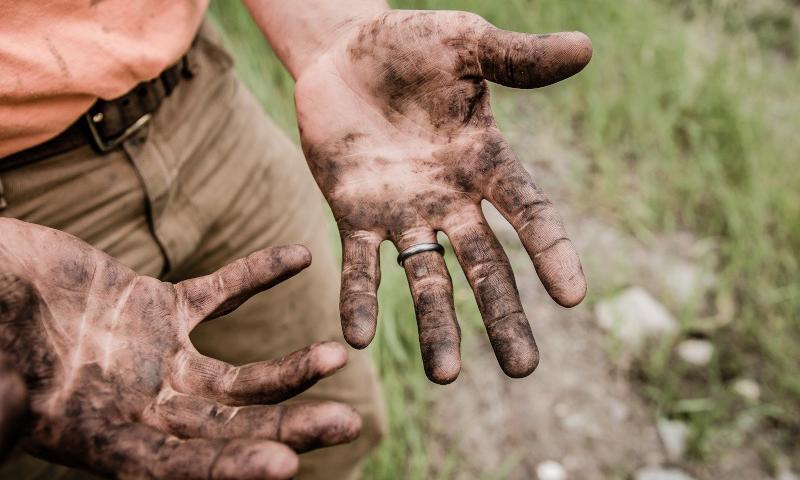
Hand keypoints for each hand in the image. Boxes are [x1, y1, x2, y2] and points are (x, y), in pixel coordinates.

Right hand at [0, 218, 359, 478]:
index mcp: (99, 436)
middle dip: (286, 428)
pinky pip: (221, 292)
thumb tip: (6, 430)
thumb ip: (3, 406)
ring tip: (337, 356)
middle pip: (227, 428)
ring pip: (237, 375)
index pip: (173, 467)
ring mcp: (156, 358)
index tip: (284, 467)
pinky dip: (257, 274)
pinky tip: (300, 256)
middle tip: (348, 425)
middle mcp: (140, 406)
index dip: (226, 469)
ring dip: (288, 368)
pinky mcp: (161, 308)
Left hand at [295, 10, 590, 383]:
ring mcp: (402, 212)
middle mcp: (450, 198)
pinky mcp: (353, 214)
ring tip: (444, 377)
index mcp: (485, 161)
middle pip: (484, 265)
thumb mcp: (466, 44)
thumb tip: (585, 48)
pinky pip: (358, 263)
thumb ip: (517, 58)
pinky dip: (359, 299)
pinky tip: (356, 338)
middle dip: (502, 315)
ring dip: (435, 325)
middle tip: (523, 370)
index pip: (528, 212)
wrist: (343, 53)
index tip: (574, 296)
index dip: (551, 251)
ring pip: (424, 277)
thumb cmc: (411, 46)